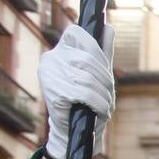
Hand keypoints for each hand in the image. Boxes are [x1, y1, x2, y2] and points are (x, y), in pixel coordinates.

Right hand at [38, 24, 115, 158]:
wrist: (74, 131)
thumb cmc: (87, 99)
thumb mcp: (97, 73)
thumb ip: (102, 50)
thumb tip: (108, 27)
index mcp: (59, 50)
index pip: (77, 33)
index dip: (95, 48)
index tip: (103, 66)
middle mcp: (50, 59)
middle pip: (87, 58)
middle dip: (105, 78)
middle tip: (108, 93)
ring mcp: (49, 76)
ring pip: (88, 77)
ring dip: (104, 94)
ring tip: (105, 105)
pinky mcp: (53, 94)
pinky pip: (84, 93)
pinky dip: (98, 103)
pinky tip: (101, 110)